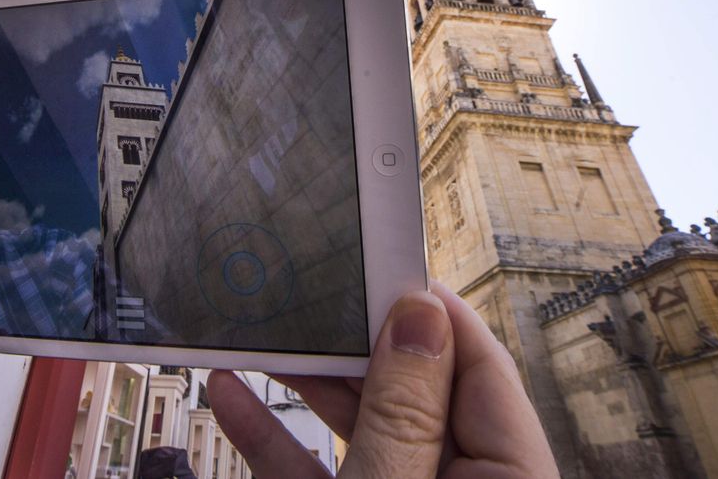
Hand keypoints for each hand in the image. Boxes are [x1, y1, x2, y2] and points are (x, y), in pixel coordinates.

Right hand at [207, 284, 559, 477]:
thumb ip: (405, 413)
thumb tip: (418, 319)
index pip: (481, 369)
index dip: (434, 309)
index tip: (386, 261)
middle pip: (418, 393)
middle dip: (358, 344)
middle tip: (319, 293)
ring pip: (366, 429)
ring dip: (310, 386)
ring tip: (267, 338)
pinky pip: (320, 470)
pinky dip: (278, 440)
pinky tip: (236, 398)